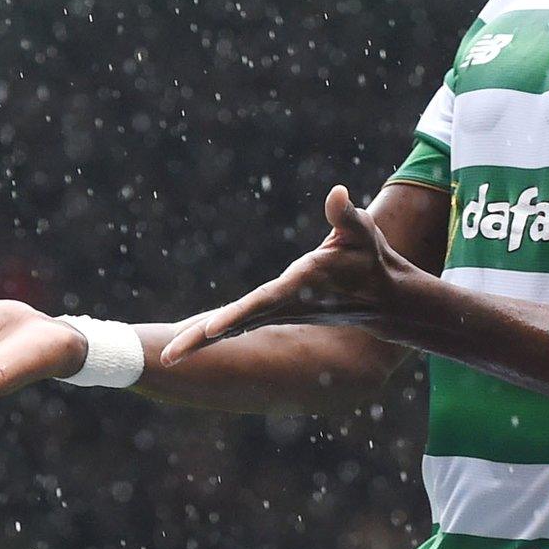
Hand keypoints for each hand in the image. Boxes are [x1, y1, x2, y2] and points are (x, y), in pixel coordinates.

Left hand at [161, 185, 421, 364]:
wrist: (383, 299)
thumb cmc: (370, 259)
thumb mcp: (362, 232)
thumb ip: (346, 215)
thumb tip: (337, 193)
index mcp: (300, 287)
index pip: (262, 303)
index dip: (237, 316)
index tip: (211, 330)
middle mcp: (284, 305)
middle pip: (235, 324)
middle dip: (202, 340)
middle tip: (168, 355)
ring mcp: (278, 313)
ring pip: (232, 328)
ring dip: (199, 341)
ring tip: (166, 355)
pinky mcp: (275, 312)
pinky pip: (238, 324)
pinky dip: (213, 333)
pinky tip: (190, 339)